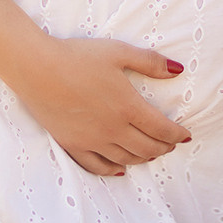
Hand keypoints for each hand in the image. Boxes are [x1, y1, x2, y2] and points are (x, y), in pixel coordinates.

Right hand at [4, 35, 191, 176]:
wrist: (37, 69)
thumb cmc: (78, 56)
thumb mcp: (118, 52)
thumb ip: (150, 62)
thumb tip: (178, 70)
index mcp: (128, 106)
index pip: (161, 129)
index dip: (177, 134)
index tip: (185, 135)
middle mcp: (113, 129)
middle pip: (147, 148)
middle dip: (164, 148)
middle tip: (171, 144)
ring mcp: (92, 140)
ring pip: (126, 159)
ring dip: (143, 158)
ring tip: (151, 153)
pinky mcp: (72, 145)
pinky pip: (97, 166)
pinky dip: (113, 170)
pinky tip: (120, 169)